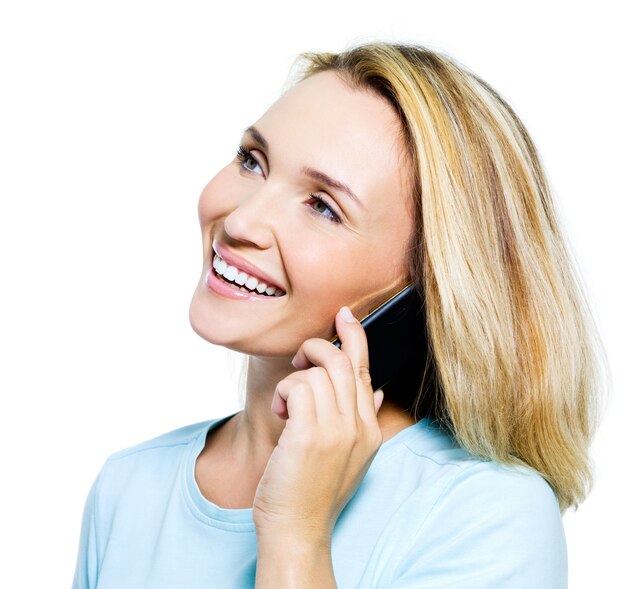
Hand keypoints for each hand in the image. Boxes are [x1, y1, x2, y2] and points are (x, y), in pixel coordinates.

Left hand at [252, 305, 384, 542]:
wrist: (297, 528)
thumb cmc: (315, 490)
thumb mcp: (351, 455)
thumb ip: (366, 419)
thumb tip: (377, 392)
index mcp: (370, 429)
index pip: (365, 370)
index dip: (354, 337)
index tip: (343, 315)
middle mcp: (359, 426)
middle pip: (342, 362)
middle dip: (315, 349)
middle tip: (298, 362)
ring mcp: (337, 431)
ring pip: (318, 372)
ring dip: (293, 382)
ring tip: (286, 408)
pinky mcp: (311, 435)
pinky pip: (299, 387)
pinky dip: (284, 393)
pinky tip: (281, 415)